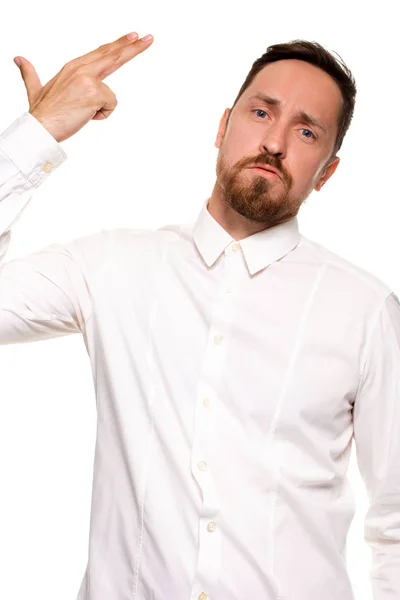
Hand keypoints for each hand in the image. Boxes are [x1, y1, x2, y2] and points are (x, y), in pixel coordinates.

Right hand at [14, 31, 153, 142]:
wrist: (40, 126)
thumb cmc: (41, 112)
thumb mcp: (36, 88)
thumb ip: (30, 73)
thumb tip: (18, 59)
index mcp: (73, 66)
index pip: (101, 52)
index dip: (118, 45)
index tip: (133, 36)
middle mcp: (82, 68)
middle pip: (113, 56)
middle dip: (133, 47)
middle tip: (149, 38)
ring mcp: (88, 79)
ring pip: (110, 94)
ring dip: (100, 109)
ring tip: (81, 113)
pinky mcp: (95, 92)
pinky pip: (110, 106)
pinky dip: (101, 116)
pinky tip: (86, 116)